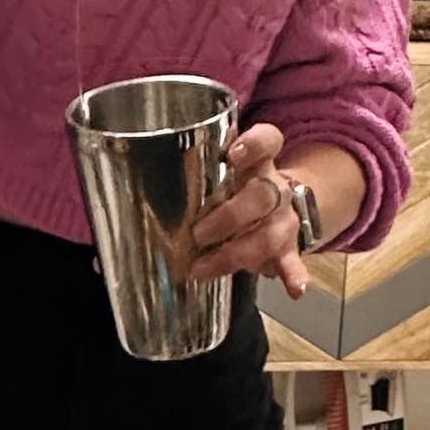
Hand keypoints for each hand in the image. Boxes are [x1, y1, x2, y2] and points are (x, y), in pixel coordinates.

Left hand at [191, 123, 308, 300]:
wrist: (274, 207)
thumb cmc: (234, 189)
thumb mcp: (218, 174)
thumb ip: (193, 177)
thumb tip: (136, 193)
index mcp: (258, 161)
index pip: (267, 140)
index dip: (253, 146)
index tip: (232, 155)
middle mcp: (274, 187)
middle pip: (262, 194)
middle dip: (229, 215)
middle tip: (198, 233)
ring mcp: (283, 218)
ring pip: (270, 232)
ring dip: (237, 253)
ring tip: (204, 267)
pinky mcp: (288, 247)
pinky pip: (293, 261)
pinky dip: (294, 275)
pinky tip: (294, 288)